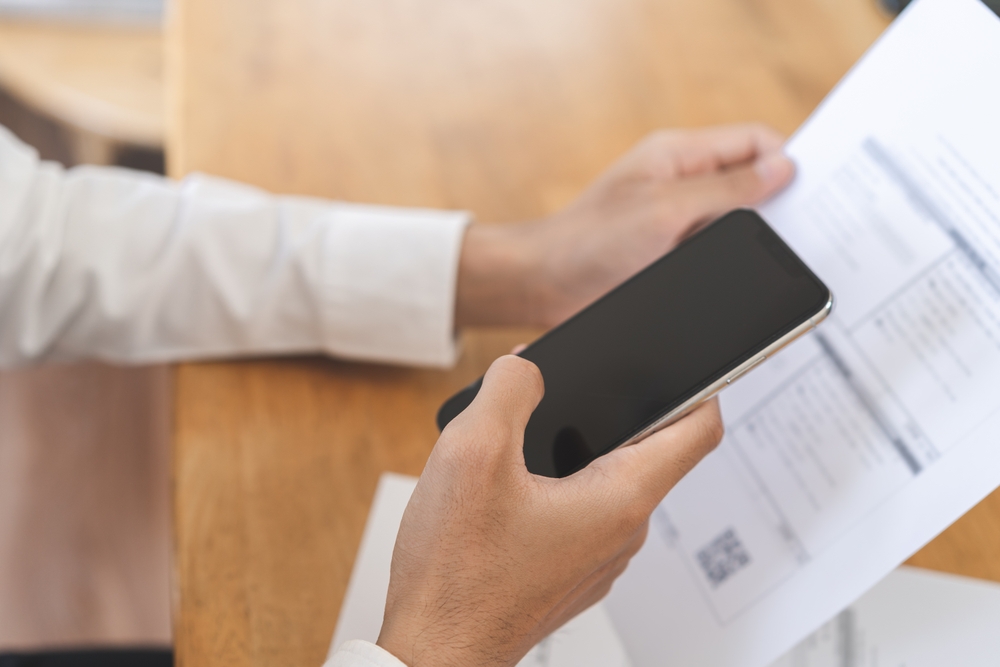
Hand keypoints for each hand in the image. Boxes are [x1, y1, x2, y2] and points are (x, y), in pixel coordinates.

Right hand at [376, 356, 722, 665]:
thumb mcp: (473, 451)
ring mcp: (597, 558)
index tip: (689, 362)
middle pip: (644, 450)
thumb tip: (526, 368)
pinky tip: (506, 486)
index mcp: (619, 498)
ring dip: (573, 449)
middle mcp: (621, 532)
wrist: (434, 651)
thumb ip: (509, 389)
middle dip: (608, 409)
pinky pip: (580, 512)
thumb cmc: (457, 574)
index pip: (698, 431)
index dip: (702, 384)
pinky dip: (555, 486)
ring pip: (605, 482)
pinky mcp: (570, 571)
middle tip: (564, 388)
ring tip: (518, 440)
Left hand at [456, 124, 794, 326]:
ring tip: (776, 262)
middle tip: (803, 233)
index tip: (807, 194)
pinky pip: (716, 253)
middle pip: (750, 182)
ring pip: (736, 222)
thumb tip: (781, 170)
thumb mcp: (664, 210)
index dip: (784, 160)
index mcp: (679, 155)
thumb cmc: (590, 241)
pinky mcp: (671, 255)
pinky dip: (732, 264)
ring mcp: (678, 220)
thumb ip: (725, 191)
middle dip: (776, 204)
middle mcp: (682, 184)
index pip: (752, 140)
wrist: (545, 285)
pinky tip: (746, 281)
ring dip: (753, 240)